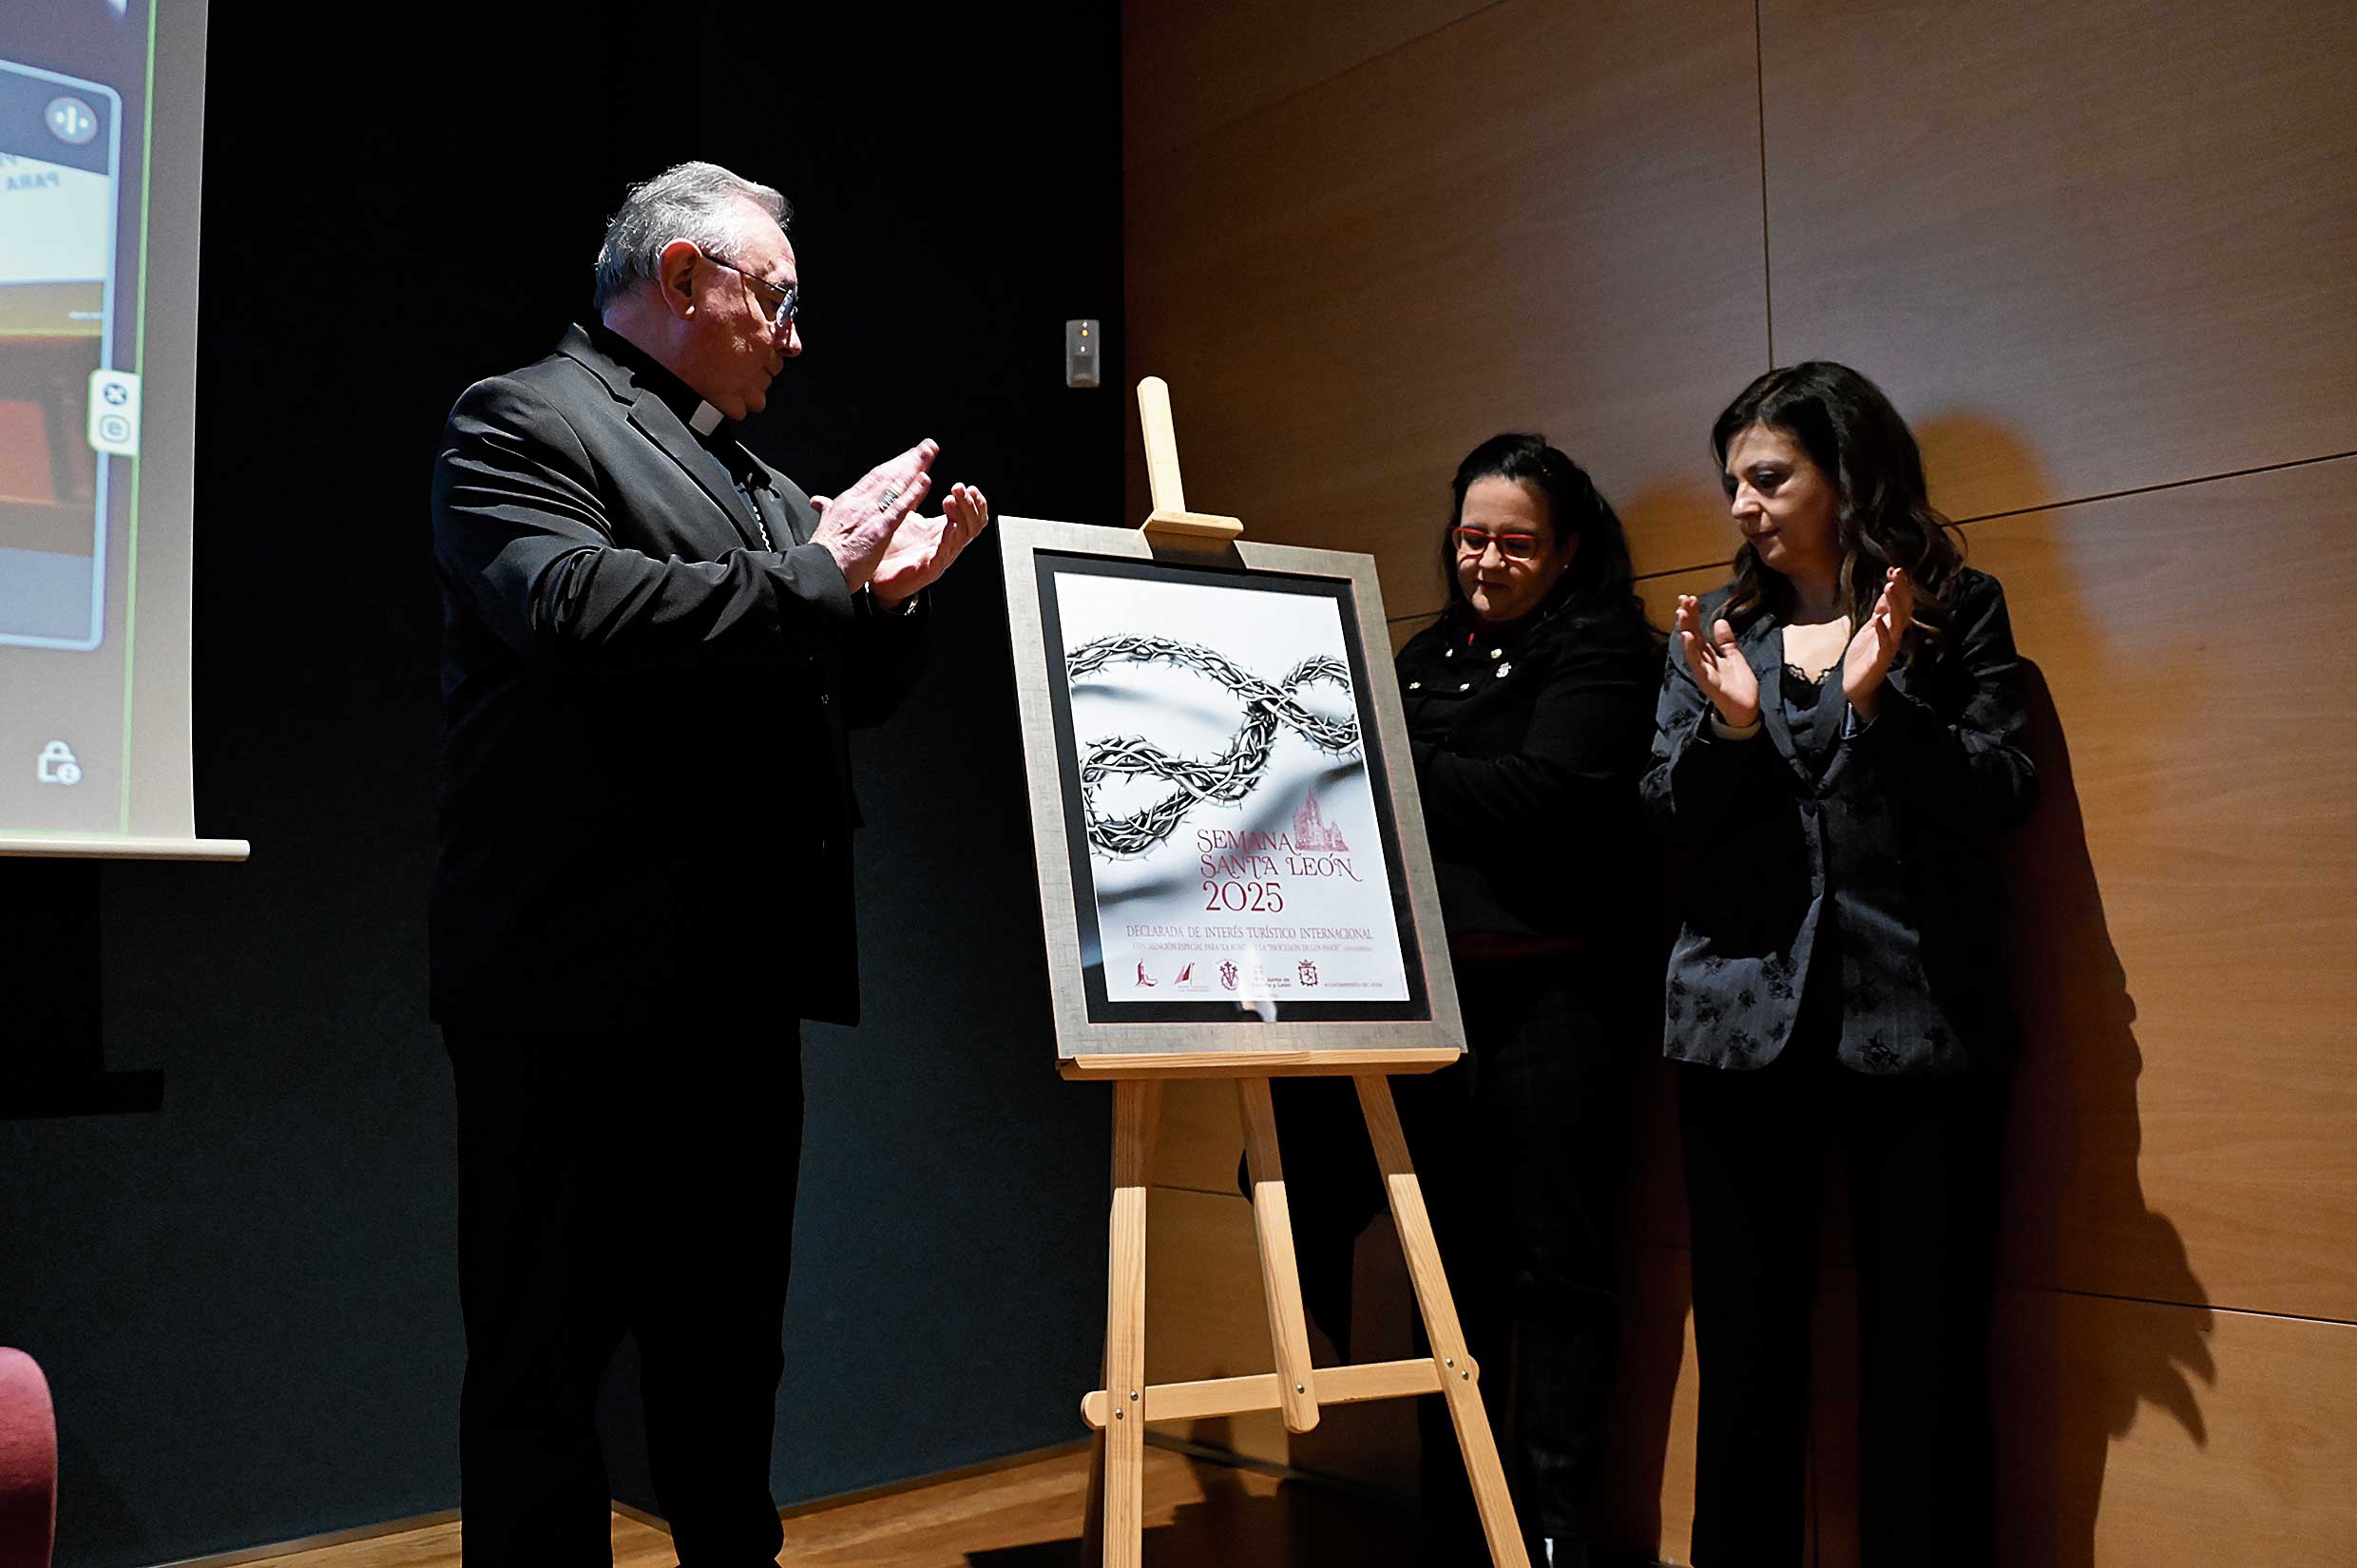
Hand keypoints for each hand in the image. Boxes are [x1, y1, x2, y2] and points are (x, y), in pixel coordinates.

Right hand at [809, 440, 936, 591]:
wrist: (819, 571)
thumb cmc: (822, 555)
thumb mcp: (824, 527)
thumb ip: (827, 512)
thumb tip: (818, 502)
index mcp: (847, 502)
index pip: (874, 478)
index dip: (893, 466)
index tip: (907, 456)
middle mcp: (859, 503)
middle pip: (887, 475)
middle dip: (908, 459)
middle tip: (927, 446)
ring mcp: (869, 514)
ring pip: (895, 485)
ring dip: (915, 467)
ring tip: (930, 453)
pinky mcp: (879, 529)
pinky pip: (899, 507)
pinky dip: (913, 492)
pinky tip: (925, 480)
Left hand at [871, 482, 990, 607]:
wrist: (877, 576)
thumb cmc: (893, 547)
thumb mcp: (907, 515)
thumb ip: (915, 496)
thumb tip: (919, 471)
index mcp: (945, 530)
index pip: (973, 516)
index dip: (975, 501)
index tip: (967, 486)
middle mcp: (948, 544)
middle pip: (974, 524)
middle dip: (969, 504)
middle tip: (959, 488)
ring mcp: (941, 557)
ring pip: (963, 536)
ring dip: (961, 516)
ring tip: (950, 500)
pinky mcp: (929, 569)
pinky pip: (945, 554)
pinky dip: (949, 539)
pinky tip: (948, 527)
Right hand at [1675, 595, 1759, 728]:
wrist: (1747, 710)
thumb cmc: (1739, 686)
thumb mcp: (1735, 657)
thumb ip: (1726, 641)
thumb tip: (1719, 621)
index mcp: (1709, 655)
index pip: (1698, 630)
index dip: (1693, 615)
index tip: (1690, 598)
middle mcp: (1702, 661)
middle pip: (1692, 635)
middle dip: (1687, 617)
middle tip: (1683, 599)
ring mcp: (1703, 671)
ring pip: (1691, 648)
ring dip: (1685, 630)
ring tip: (1681, 613)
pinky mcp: (1708, 681)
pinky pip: (1697, 664)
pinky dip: (1691, 650)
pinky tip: (1687, 637)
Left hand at [1842, 567, 1915, 718]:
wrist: (1857, 684)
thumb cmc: (1864, 656)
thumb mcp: (1870, 628)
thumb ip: (1880, 611)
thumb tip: (1888, 590)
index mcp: (1892, 626)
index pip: (1900, 603)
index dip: (1900, 586)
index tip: (1895, 569)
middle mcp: (1894, 634)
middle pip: (1903, 609)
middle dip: (1900, 590)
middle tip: (1896, 573)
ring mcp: (1889, 647)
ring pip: (1897, 623)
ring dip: (1894, 605)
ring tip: (1890, 587)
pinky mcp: (1880, 659)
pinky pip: (1885, 644)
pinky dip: (1882, 631)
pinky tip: (1878, 619)